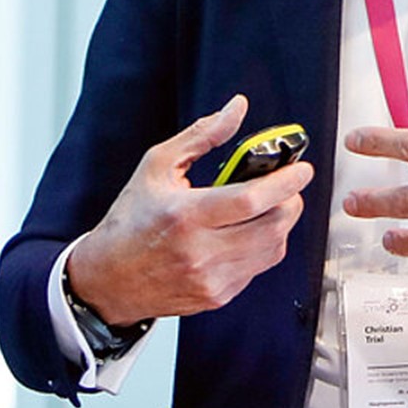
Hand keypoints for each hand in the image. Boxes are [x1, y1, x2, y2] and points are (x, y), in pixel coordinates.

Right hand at [66, 95, 314, 325]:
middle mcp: (200, 252)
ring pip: (273, 249)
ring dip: (281, 223)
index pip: (251, 201)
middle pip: (272, 226)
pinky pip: (259, 269)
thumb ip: (202, 135)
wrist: (107, 279)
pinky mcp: (217, 296)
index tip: (301, 169)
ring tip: (269, 205)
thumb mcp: (157, 166)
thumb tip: (235, 111)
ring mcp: (211, 279)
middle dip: (291, 200)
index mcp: (185, 216)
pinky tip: (249, 231)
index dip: (284, 182)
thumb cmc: (130, 221)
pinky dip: (265, 246)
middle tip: (288, 185)